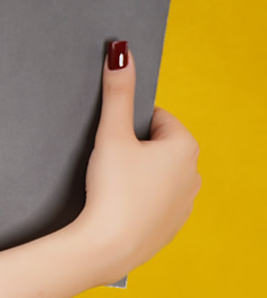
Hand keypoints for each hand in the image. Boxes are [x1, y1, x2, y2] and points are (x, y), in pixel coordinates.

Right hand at [74, 42, 201, 287]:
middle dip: (136, 155)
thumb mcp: (111, 136)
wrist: (105, 248)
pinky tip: (118, 212)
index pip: (157, 120)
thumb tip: (121, 50)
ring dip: (139, 181)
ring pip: (158, 179)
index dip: (128, 129)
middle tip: (109, 169)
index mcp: (185, 146)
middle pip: (159, 150)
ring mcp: (184, 205)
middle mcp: (193, 174)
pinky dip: (139, 206)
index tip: (111, 145)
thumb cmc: (111, 191)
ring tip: (112, 193)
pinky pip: (154, 207)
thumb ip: (117, 92)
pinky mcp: (170, 229)